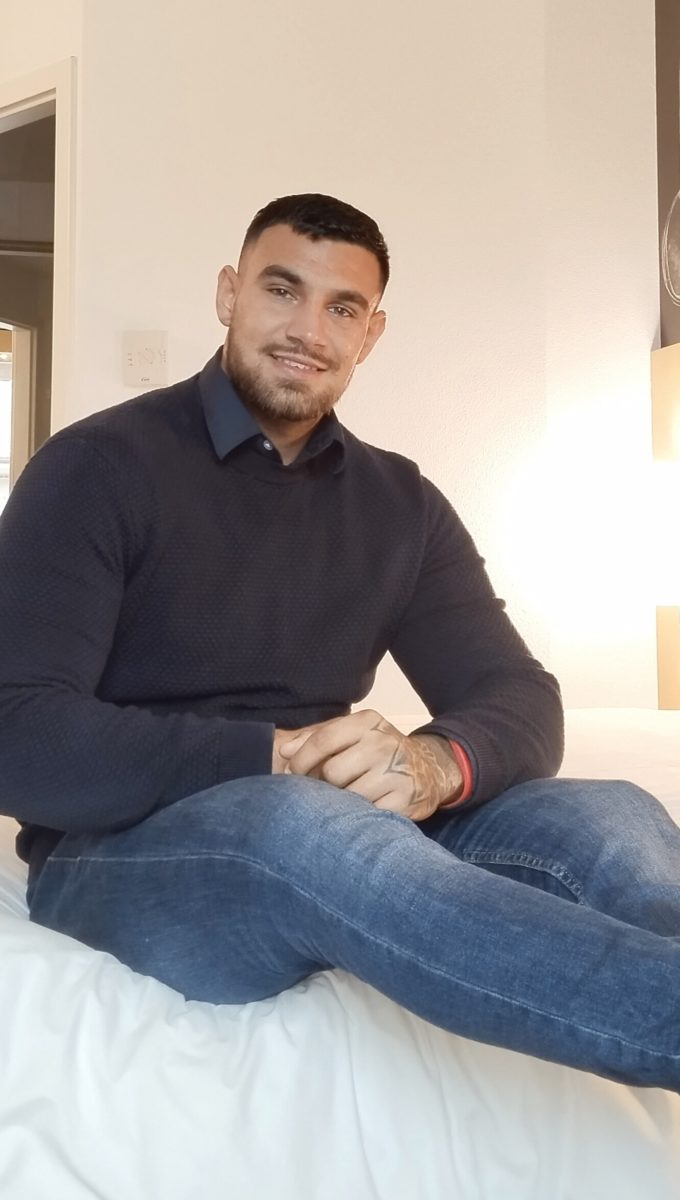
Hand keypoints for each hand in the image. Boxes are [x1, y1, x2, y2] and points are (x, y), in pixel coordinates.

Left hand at [276, 709, 462, 820]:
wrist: (429, 769)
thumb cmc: (378, 751)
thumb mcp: (352, 734)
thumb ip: (315, 737)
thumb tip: (284, 751)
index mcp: (367, 722)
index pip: (323, 739)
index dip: (301, 760)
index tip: (292, 773)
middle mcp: (383, 744)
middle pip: (332, 772)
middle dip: (324, 783)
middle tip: (330, 786)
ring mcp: (396, 772)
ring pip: (347, 796)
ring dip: (342, 801)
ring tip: (350, 796)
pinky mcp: (403, 800)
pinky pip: (365, 814)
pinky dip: (360, 815)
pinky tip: (366, 808)